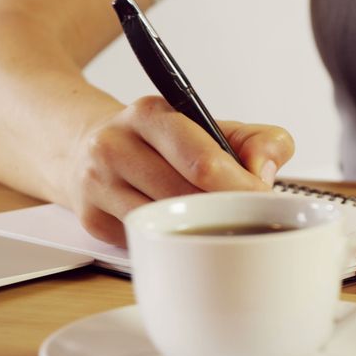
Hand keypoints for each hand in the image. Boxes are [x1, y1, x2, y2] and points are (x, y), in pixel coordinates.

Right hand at [69, 96, 293, 245]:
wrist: (93, 146)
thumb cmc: (169, 141)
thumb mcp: (217, 126)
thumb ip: (260, 141)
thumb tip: (262, 174)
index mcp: (150, 115)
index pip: (202, 161)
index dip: (240, 186)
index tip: (261, 198)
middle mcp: (114, 146)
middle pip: (185, 196)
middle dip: (223, 208)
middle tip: (244, 213)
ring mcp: (97, 185)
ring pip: (163, 222)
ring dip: (198, 227)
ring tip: (214, 219)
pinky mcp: (92, 220)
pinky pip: (146, 240)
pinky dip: (171, 238)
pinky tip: (179, 226)